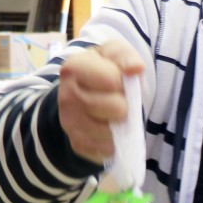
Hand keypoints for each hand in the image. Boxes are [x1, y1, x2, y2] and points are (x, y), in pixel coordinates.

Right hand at [56, 40, 145, 163]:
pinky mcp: (78, 144)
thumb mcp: (112, 54)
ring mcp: (70, 123)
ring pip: (115, 131)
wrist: (82, 96)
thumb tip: (136, 68)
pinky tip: (111, 129)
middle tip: (118, 100)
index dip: (124, 83)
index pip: (112, 81)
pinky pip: (109, 148)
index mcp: (73, 69)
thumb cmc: (103, 72)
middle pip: (117, 108)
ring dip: (122, 124)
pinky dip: (116, 141)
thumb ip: (123, 55)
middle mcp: (66, 97)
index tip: (119, 82)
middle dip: (125, 104)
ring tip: (114, 114)